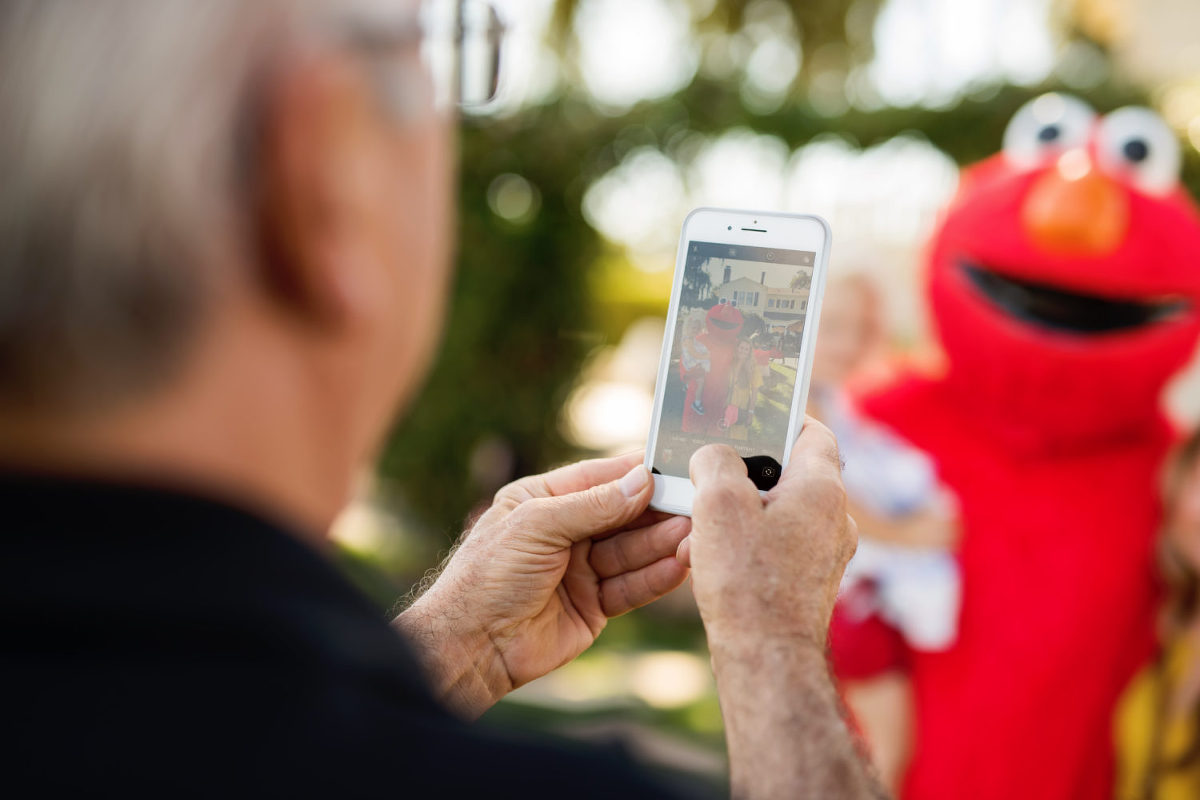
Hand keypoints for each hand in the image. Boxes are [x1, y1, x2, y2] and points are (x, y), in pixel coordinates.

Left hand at [396, 453, 690, 716]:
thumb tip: (641, 481)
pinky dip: (656, 576)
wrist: (472, 647)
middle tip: (694, 503)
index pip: (599, 477)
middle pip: (622, 514)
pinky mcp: (594, 605)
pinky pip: (632, 585)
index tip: (675, 464)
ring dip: (663, 542)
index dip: (636, 472)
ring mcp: (581, 569)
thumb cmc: (487, 577)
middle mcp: (565, 531)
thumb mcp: (536, 527)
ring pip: (632, 550)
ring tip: (694, 534)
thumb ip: (592, 505)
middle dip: (657, 510)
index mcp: (542, 499)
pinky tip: (680, 565)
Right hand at [679, 417, 856, 648]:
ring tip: (704, 526)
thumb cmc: (747, 580)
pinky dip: (749, 543)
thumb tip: (714, 457)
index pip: (813, 432)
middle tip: (712, 474)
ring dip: (743, 513)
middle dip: (747, 472)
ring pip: (781, 513)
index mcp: (823, 489)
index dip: (782, 419)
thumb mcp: (717, 503)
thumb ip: (715, 462)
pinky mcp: (810, 583)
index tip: (752, 418)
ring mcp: (826, 555)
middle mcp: (835, 520)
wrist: (766, 659)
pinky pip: (779, 546)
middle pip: (791, 474)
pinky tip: (715, 559)